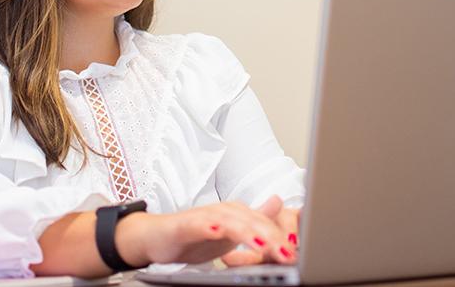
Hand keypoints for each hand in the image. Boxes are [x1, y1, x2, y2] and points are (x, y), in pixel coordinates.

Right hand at [115, 197, 298, 267]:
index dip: (282, 237)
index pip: (266, 225)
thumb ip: (255, 219)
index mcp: (238, 214)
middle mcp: (225, 211)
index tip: (297, 252)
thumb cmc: (194, 236)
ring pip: (231, 222)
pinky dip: (209, 226)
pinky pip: (199, 225)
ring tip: (263, 243)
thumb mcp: (231, 232)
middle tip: (288, 252)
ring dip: (248, 231)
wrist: (156, 237)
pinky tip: (218, 230)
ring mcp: (205, 216)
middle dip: (272, 237)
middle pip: (253, 222)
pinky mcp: (185, 224)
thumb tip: (279, 202)